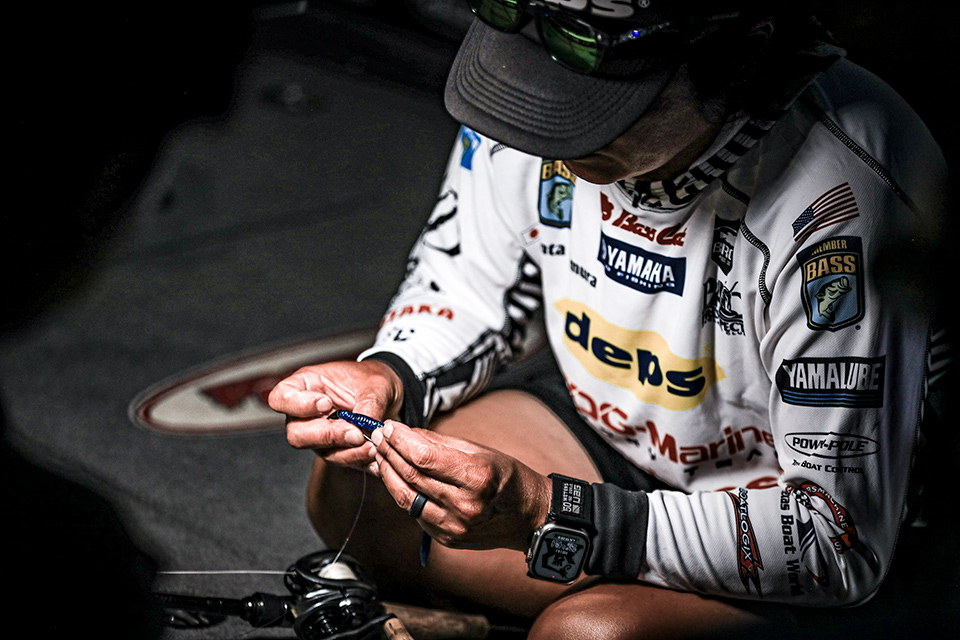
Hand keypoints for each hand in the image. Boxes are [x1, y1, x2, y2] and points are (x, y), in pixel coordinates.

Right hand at [267, 359, 403, 467]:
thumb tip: (366, 425)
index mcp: (305, 385)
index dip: (298, 404)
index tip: (326, 404)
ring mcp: (318, 434)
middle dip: (327, 435)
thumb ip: (369, 402)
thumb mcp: (375, 383)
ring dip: (347, 452)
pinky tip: (375, 459)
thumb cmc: (371, 380)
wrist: (388, 395)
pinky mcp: (334, 450)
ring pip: (320, 451)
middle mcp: (305, 413)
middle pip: (297, 434)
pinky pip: (341, 460)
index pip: (281, 397)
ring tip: (372, 447)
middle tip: (355, 433)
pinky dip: (359, 461)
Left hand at [370, 421, 551, 552]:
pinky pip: (414, 513)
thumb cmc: (506, 477)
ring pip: (406, 497)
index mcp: (477, 478)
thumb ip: (439, 443)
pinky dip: (401, 492)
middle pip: (412, 476)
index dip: (400, 440)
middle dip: (389, 452)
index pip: (424, 457)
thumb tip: (405, 434)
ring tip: (380, 455)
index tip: (389, 425)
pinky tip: (395, 477)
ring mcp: (454, 526)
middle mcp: (464, 506)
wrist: (527, 516)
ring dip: (388, 473)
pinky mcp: (446, 538)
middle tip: (378, 435)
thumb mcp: (479, 451)